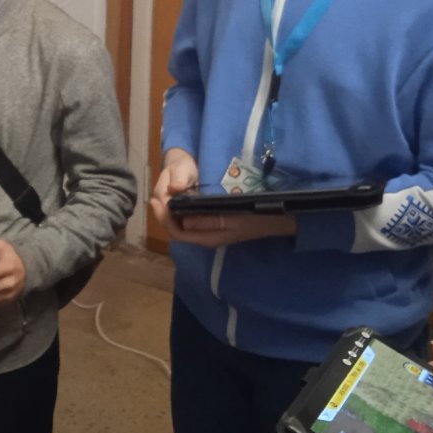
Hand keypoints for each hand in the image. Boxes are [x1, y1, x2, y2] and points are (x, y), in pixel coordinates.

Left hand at [148, 149, 297, 246]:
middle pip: (176, 229)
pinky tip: (180, 196)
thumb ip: (208, 221)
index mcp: (208, 238)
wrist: (277, 219)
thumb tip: (182, 221)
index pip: (177, 232)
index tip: (156, 199)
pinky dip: (181, 209)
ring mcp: (210, 231)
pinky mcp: (214, 224)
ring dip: (170, 211)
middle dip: (163, 214)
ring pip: (182, 224)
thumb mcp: (232, 217)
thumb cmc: (256, 217)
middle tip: (155, 194)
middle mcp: (206, 237)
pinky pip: (191, 219)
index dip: (163, 217)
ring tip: (163, 194)